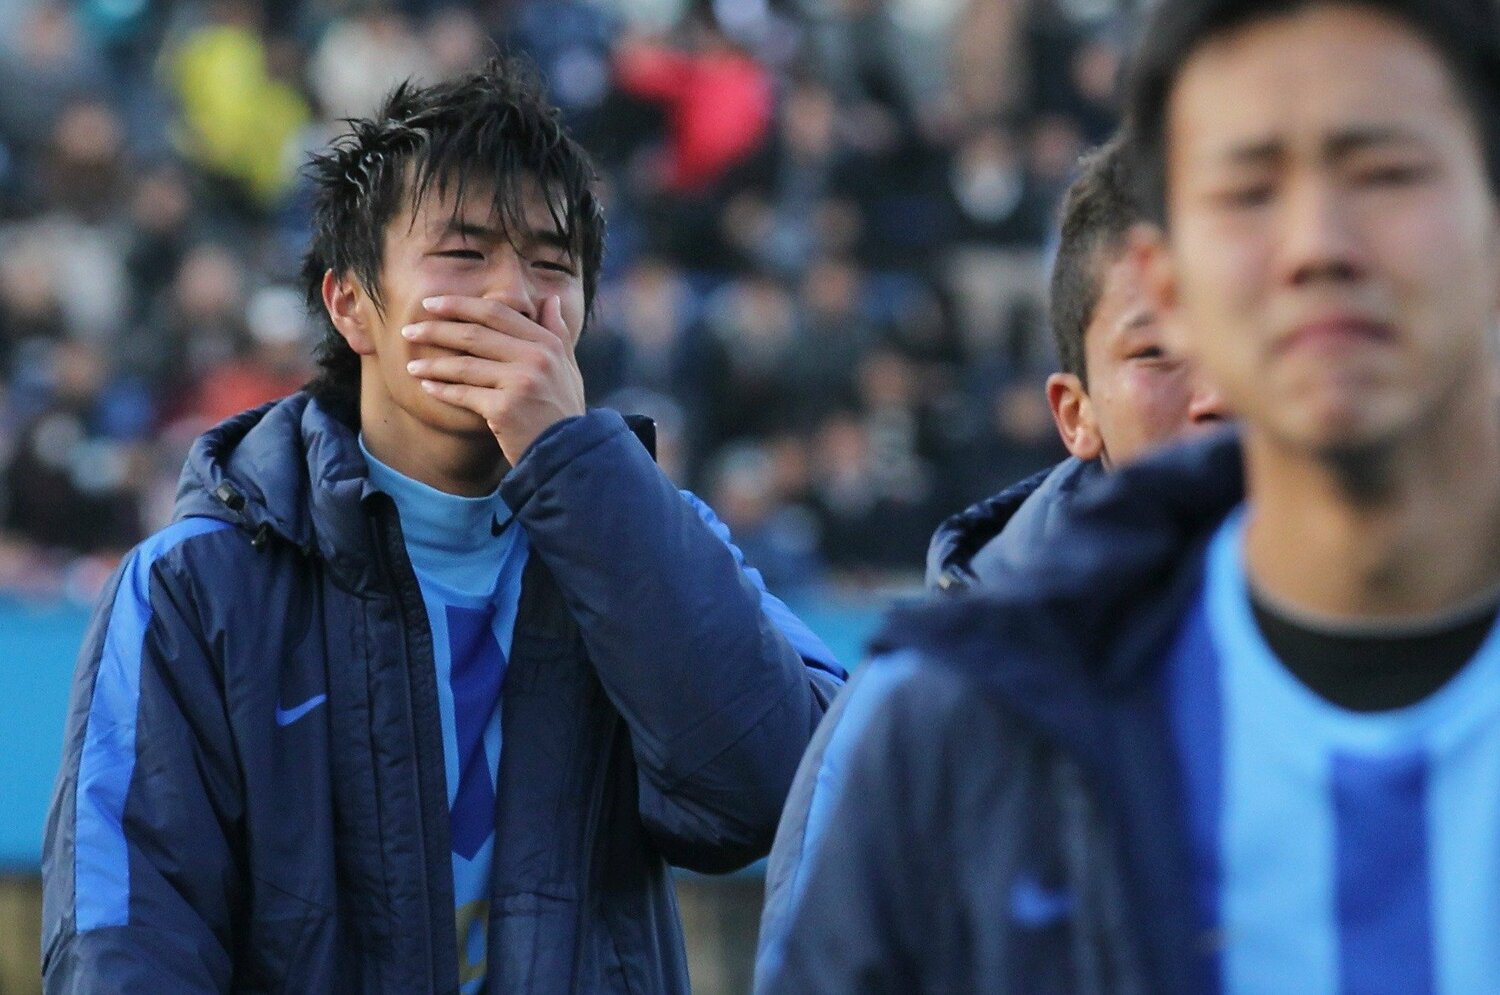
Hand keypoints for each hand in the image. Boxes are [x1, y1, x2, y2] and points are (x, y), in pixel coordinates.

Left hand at [402, 295, 585, 464]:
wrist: (570, 454)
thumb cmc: (564, 412)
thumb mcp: (568, 368)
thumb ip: (558, 333)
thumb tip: (551, 300)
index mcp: (547, 343)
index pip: (496, 312)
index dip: (460, 305)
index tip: (432, 304)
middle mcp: (535, 358)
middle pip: (474, 334)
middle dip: (436, 330)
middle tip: (409, 330)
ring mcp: (520, 382)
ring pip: (464, 365)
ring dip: (433, 364)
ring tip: (411, 364)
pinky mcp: (505, 409)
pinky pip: (464, 395)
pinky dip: (442, 390)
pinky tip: (426, 387)